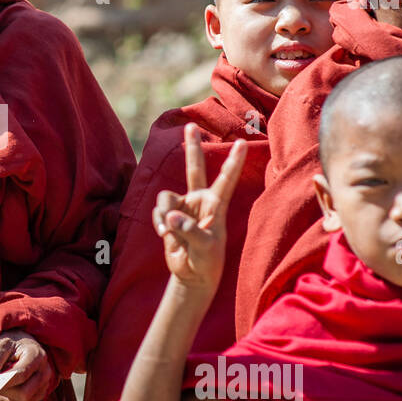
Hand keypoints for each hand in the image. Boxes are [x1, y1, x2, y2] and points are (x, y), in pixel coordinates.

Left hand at [0, 328, 54, 400]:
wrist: (23, 346)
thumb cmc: (12, 344)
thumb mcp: (1, 344)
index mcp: (37, 356)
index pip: (21, 374)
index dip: (3, 381)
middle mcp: (45, 372)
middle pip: (24, 393)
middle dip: (4, 391)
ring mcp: (44, 386)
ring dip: (6, 397)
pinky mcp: (39, 395)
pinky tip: (4, 390)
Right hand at [152, 124, 245, 289]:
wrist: (192, 274)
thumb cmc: (207, 261)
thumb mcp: (204, 247)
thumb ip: (188, 230)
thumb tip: (170, 217)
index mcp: (216, 205)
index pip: (226, 179)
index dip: (233, 161)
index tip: (243, 143)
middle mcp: (200, 201)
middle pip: (195, 168)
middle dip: (192, 147)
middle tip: (190, 125)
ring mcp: (183, 207)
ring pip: (165, 198)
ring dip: (164, 215)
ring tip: (169, 233)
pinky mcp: (169, 216)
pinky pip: (158, 212)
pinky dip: (159, 224)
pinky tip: (165, 236)